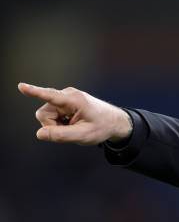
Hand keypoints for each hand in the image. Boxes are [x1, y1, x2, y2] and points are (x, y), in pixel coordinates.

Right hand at [17, 83, 132, 145]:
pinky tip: (73, 122)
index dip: (35, 92)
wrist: (114, 121)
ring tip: (74, 125)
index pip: (51, 96)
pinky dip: (60, 122)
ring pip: (46, 115)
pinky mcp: (64, 101)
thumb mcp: (83, 135)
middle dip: (52, 126)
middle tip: (71, 129)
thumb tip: (40, 133)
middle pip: (43, 114)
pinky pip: (52, 114)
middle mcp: (68, 95)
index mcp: (75, 100)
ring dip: (57, 124)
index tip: (21, 86)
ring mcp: (66, 97)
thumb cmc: (101, 127)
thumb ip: (61, 135)